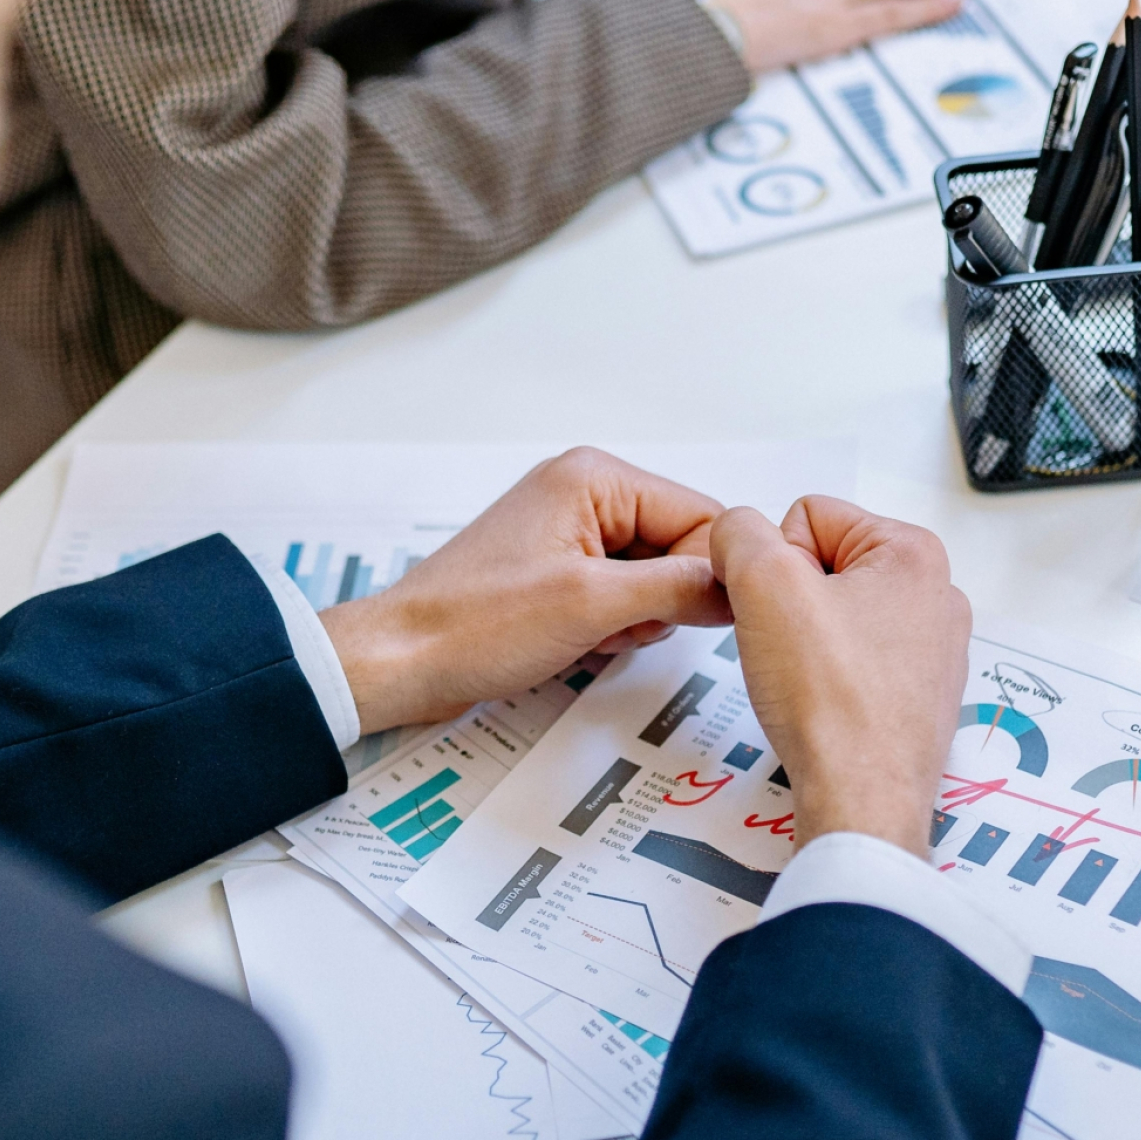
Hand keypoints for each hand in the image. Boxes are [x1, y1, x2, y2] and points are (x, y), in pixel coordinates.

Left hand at [321, 449, 730, 734]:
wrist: (402, 662)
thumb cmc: (474, 625)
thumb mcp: (592, 604)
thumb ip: (677, 587)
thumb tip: (738, 587)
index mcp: (594, 477)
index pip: (701, 516)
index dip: (707, 574)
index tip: (690, 616)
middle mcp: (584, 493)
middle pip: (679, 547)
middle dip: (662, 600)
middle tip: (616, 626)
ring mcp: (569, 532)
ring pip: (652, 578)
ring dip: (636, 618)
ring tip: (588, 635)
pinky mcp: (557, 571)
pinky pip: (619, 596)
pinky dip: (611, 626)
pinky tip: (576, 642)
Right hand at [711, 497, 970, 855]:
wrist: (860, 799)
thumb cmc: (830, 702)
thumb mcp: (762, 584)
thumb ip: (739, 533)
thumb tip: (736, 534)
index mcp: (913, 552)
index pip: (807, 517)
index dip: (773, 563)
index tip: (782, 612)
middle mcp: (935, 596)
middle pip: (823, 565)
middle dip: (790, 602)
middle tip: (790, 650)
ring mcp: (931, 650)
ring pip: (833, 617)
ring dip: (804, 642)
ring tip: (805, 681)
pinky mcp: (915, 697)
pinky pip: (850, 664)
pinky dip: (826, 680)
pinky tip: (821, 706)